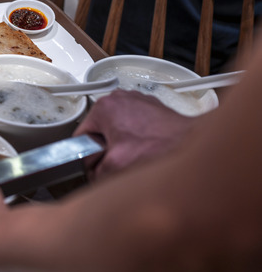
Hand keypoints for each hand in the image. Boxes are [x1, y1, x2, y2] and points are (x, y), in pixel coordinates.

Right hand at [73, 90, 196, 179]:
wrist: (191, 143)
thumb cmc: (160, 148)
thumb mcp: (115, 167)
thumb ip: (95, 171)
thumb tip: (94, 173)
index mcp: (103, 107)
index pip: (81, 135)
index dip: (87, 154)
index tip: (98, 162)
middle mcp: (118, 98)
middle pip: (99, 130)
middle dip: (106, 147)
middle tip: (120, 158)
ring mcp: (135, 99)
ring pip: (116, 127)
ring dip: (122, 141)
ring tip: (136, 151)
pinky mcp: (150, 105)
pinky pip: (133, 123)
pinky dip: (137, 135)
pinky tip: (146, 145)